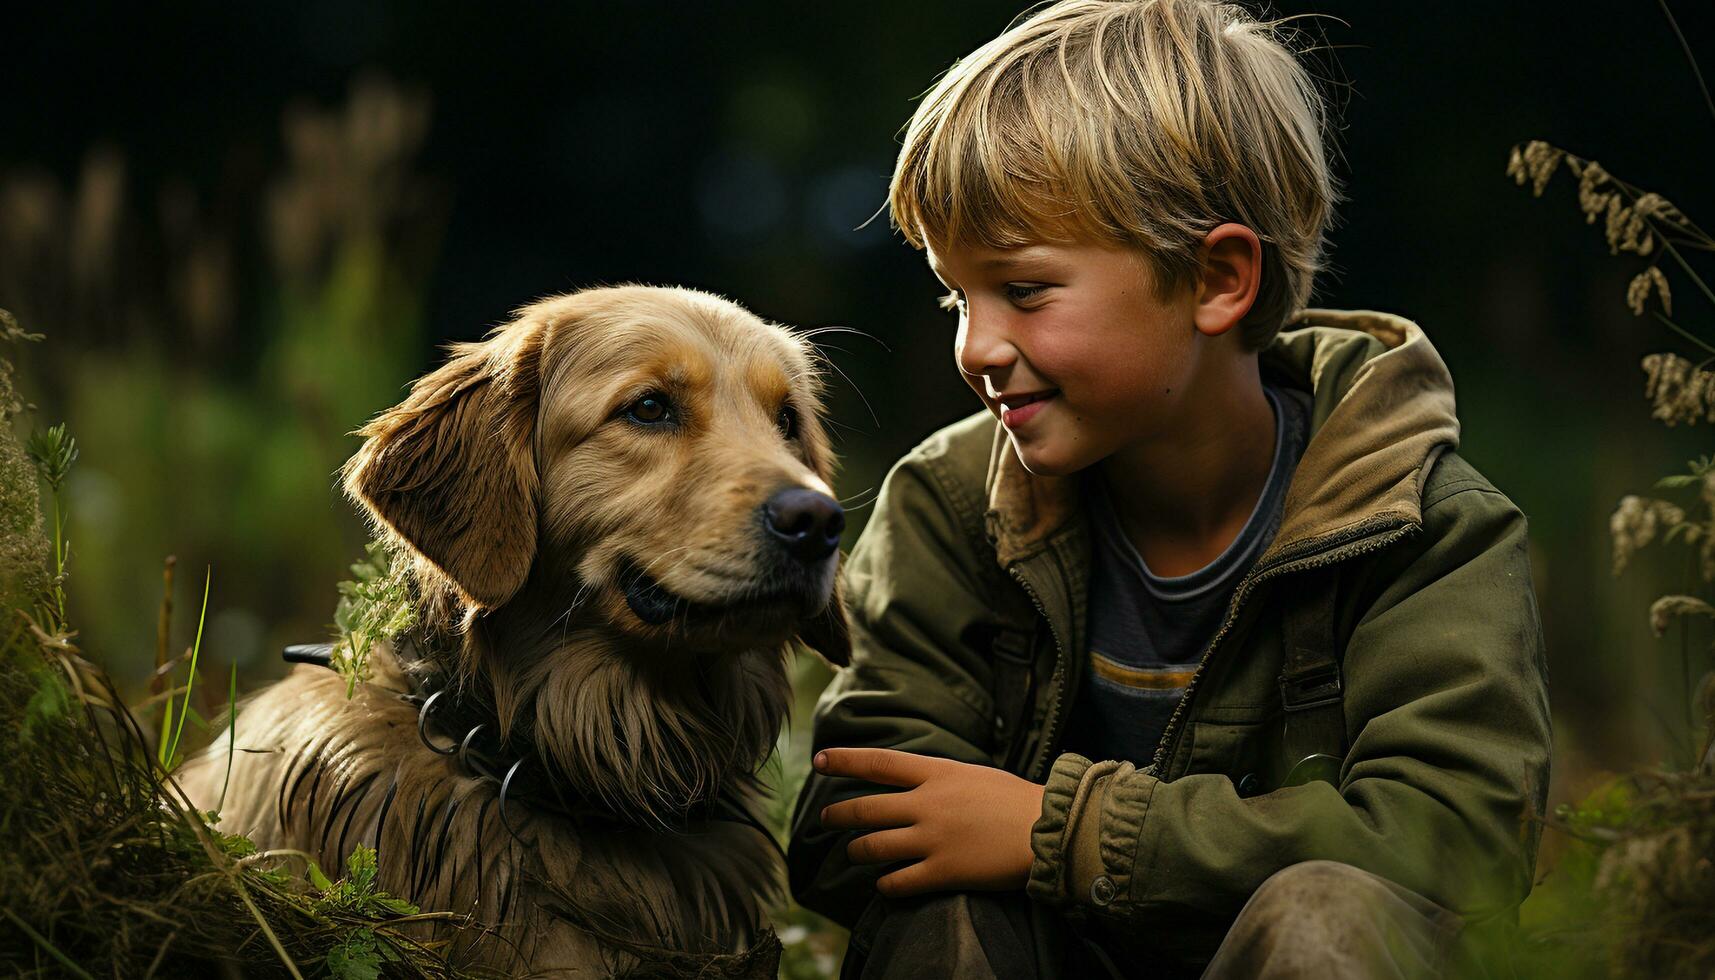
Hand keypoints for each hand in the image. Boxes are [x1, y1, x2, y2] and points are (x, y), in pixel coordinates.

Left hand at [814, 747, 1045, 897]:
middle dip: (838, 814)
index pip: (879, 763)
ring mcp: (933, 839)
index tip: (819, 760)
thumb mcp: (974, 775)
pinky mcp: (943, 872)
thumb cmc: (1017, 800)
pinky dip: (885, 885)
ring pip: (874, 846)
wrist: (1048, 830)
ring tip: (853, 853)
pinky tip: (883, 885)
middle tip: (824, 817)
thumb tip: (918, 781)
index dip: (845, 761)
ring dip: (857, 851)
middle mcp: (928, 804)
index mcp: (938, 773)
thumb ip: (942, 779)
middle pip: (866, 808)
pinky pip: (899, 882)